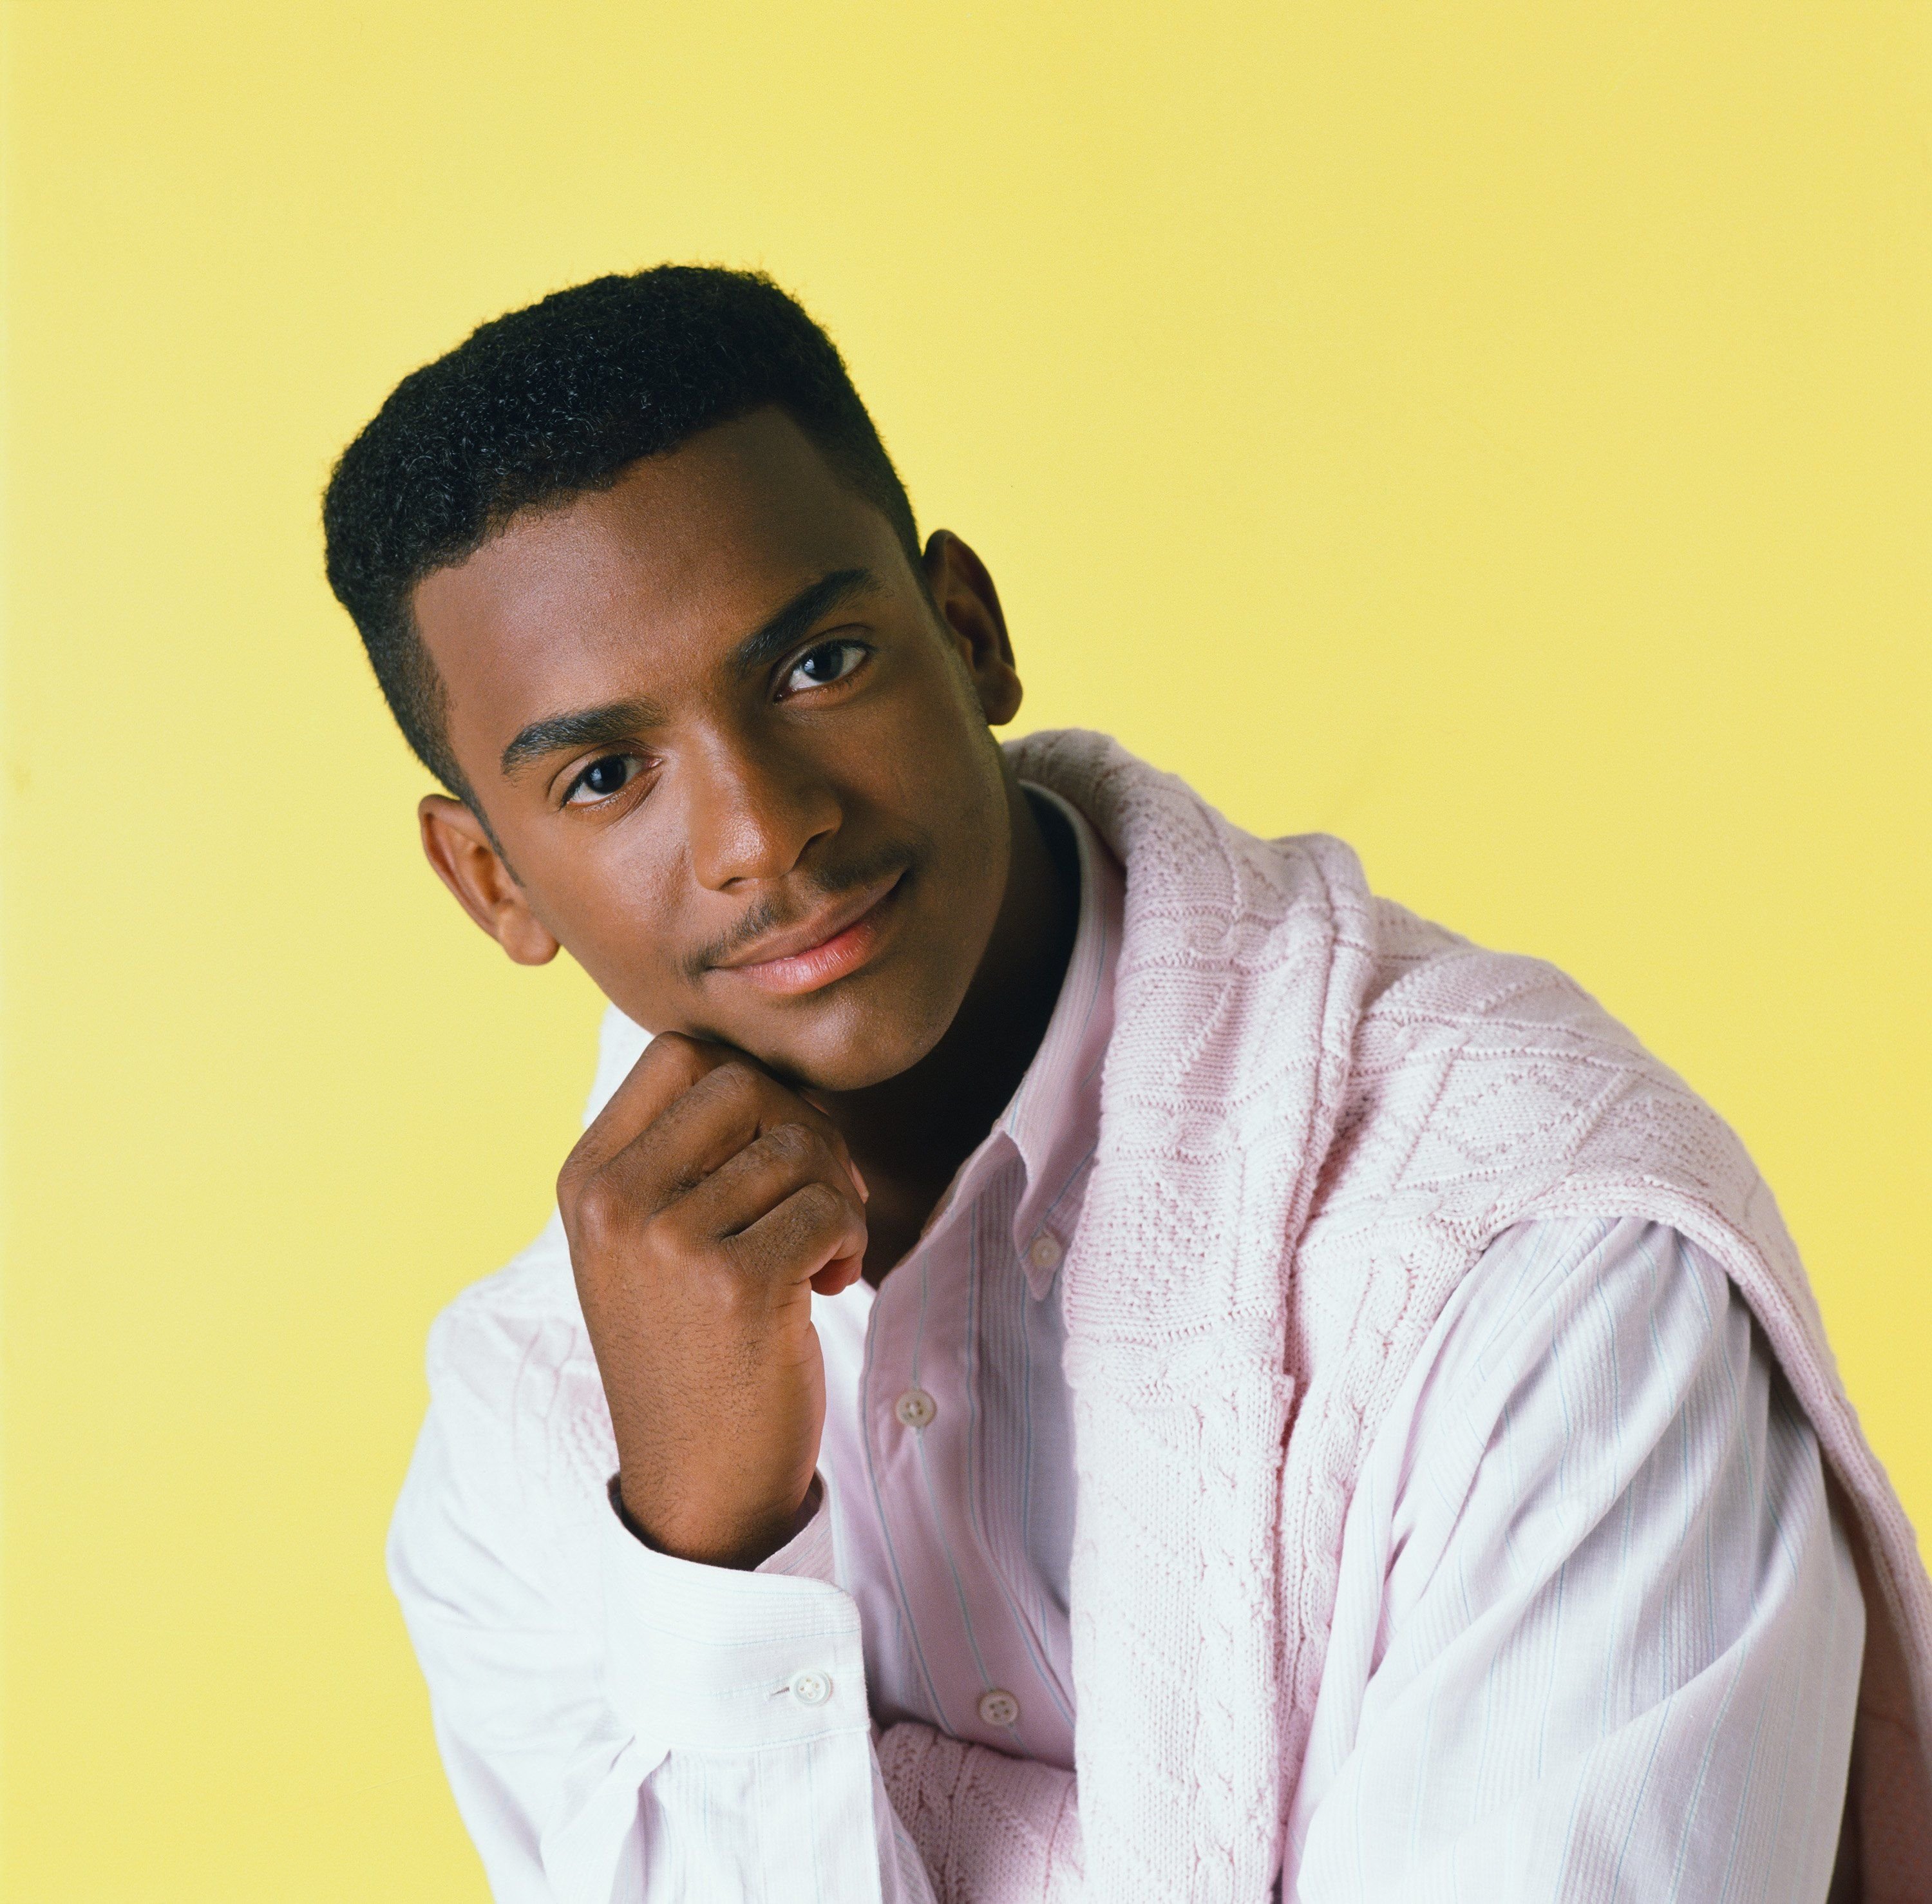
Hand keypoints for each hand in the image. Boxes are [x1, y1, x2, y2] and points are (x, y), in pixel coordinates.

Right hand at [556, 1032, 868, 1568]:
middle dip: (804, 1130)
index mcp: (587, 1178)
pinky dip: (850, 1241)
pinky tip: (825, 1288)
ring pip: (800, 1146)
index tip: (768, 1152)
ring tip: (818, 1256)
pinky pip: (831, 1207)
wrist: (697, 1484)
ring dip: (837, 1197)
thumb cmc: (695, 1348)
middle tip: (815, 1201)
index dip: (751, 1087)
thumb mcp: (650, 1239)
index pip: (681, 1054)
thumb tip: (771, 1067)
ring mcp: (670, 1243)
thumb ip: (689, 1149)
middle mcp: (614, 1201)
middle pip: (744, 1083)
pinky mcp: (737, 1286)